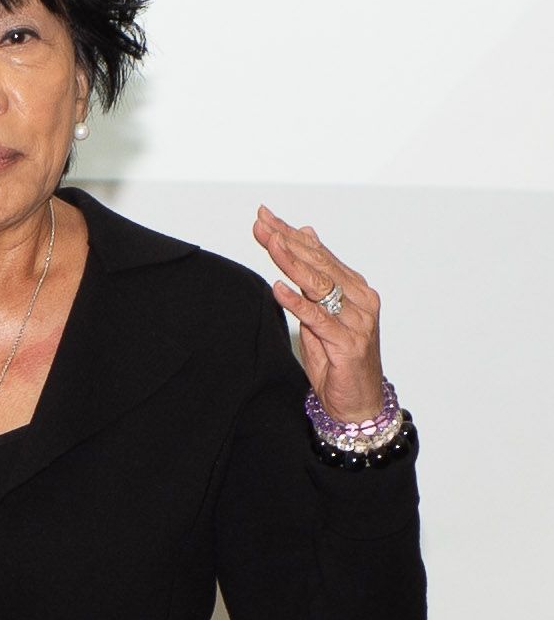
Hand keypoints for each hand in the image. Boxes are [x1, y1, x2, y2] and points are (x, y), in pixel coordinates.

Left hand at [252, 204, 383, 421]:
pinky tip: (278, 288)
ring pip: (319, 284)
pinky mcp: (347, 342)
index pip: (318, 253)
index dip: (290, 233)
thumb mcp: (319, 314)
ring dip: (291, 262)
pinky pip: (317, 318)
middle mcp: (359, 299)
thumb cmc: (336, 359)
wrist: (357, 402)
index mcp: (354, 287)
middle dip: (286, 240)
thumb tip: (305, 236)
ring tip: (270, 244)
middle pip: (317, 263)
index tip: (264, 216)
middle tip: (261, 223)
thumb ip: (313, 278)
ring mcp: (356, 320)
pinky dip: (296, 302)